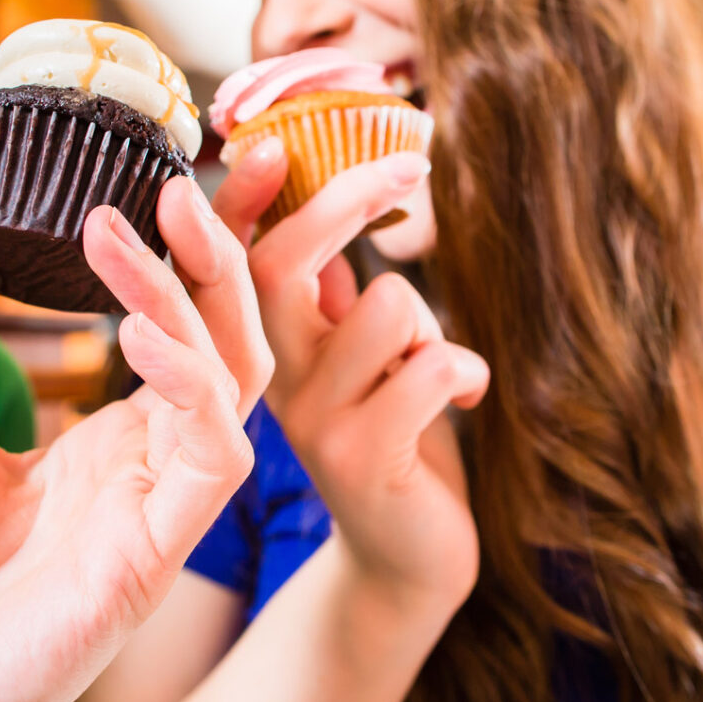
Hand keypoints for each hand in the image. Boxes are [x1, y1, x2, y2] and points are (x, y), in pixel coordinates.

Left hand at [0, 179, 270, 701]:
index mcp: (110, 442)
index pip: (183, 327)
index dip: (195, 254)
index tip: (172, 171)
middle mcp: (150, 467)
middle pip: (229, 337)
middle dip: (217, 254)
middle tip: (173, 179)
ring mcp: (161, 508)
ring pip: (234, 378)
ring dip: (192, 294)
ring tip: (124, 225)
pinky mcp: (158, 552)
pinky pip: (215, 451)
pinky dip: (191, 378)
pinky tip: (138, 327)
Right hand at [216, 142, 488, 604]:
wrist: (412, 560)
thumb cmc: (398, 443)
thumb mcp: (361, 361)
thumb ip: (335, 300)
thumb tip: (325, 201)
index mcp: (267, 351)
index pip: (235, 260)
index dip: (242, 199)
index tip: (274, 140)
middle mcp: (273, 382)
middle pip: (284, 265)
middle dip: (349, 201)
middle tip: (414, 167)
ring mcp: (312, 423)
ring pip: (386, 304)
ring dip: (433, 325)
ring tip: (437, 370)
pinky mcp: (362, 457)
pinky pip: (432, 365)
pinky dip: (467, 372)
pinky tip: (465, 402)